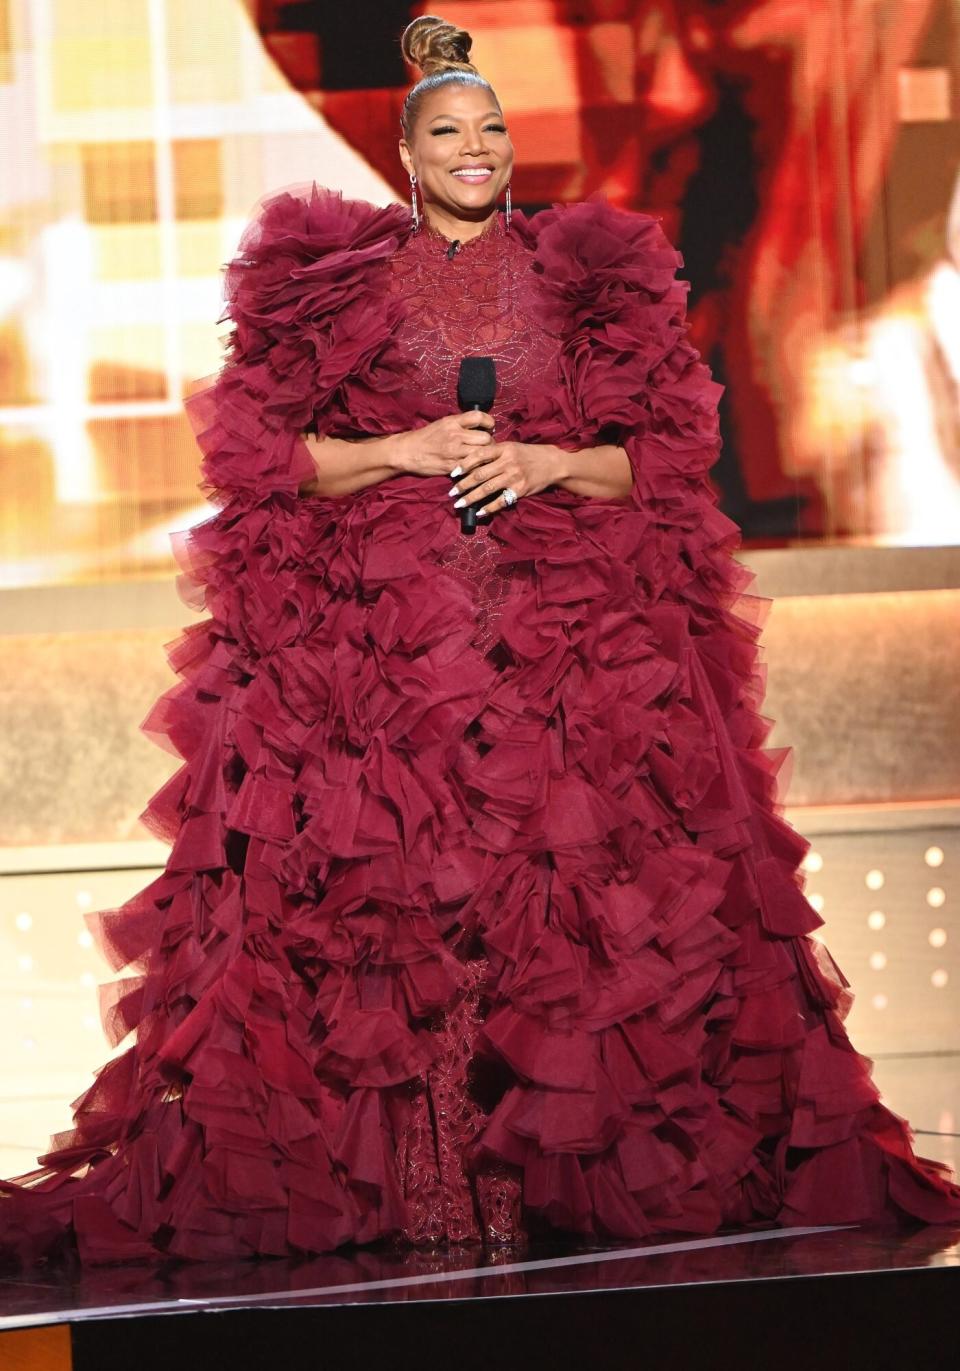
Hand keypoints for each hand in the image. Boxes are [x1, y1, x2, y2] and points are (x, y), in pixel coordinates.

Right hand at [392, 411, 495, 477]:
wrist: (407, 452)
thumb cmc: (425, 437)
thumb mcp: (442, 424)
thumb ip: (460, 424)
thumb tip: (479, 425)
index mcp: (453, 422)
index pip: (478, 417)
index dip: (489, 421)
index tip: (490, 427)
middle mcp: (455, 435)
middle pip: (485, 438)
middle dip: (490, 443)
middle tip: (488, 446)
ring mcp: (454, 452)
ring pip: (481, 454)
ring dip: (486, 457)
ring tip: (483, 457)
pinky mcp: (452, 466)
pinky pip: (472, 467)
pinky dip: (476, 467)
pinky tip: (475, 467)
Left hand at [448, 440, 563, 516]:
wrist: (552, 463)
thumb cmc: (529, 455)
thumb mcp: (511, 447)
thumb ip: (494, 452)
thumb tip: (472, 461)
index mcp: (503, 449)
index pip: (478, 455)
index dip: (463, 465)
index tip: (452, 473)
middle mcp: (507, 462)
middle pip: (480, 475)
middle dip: (463, 485)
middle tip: (451, 493)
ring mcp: (514, 477)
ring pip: (487, 489)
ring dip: (471, 498)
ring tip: (459, 504)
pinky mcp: (520, 490)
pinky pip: (501, 501)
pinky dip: (489, 508)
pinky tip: (479, 512)